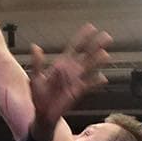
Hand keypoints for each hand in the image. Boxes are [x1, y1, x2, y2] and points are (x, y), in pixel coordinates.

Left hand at [28, 24, 110, 140]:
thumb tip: (35, 47)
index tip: (91, 27)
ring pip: (90, 67)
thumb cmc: (39, 95)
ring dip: (98, 61)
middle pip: (86, 54)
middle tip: (106, 36)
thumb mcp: (34, 77)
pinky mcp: (78, 91)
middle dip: (96, 45)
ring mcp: (76, 80)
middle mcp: (71, 70)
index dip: (82, 37)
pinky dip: (96, 81)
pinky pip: (89, 84)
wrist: (43, 113)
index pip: (74, 47)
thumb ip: (37, 62)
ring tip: (105, 54)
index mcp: (61, 64)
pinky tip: (103, 78)